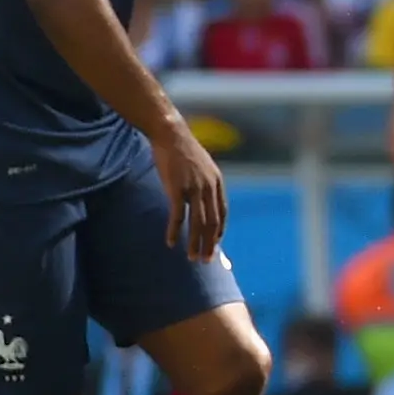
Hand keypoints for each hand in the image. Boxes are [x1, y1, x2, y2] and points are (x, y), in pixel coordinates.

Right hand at [156, 114, 228, 261]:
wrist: (171, 134)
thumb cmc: (183, 150)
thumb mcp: (202, 166)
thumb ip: (205, 183)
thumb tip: (203, 198)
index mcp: (216, 182)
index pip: (222, 213)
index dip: (219, 231)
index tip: (215, 244)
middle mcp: (208, 187)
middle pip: (212, 222)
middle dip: (209, 243)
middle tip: (205, 260)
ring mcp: (194, 188)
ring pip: (197, 223)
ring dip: (195, 243)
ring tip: (192, 258)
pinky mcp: (177, 189)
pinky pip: (178, 217)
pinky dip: (175, 232)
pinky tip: (171, 243)